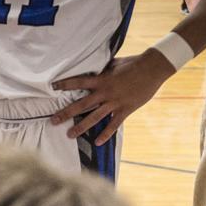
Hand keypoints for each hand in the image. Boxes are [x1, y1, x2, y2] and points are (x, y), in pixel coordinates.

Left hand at [51, 50, 175, 145]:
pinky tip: (97, 142)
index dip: (65, 84)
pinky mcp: (125, 110)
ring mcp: (115, 102)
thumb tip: (93, 68)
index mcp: (101, 80)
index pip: (79, 82)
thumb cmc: (134, 63)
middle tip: (53, 121)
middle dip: (66, 113)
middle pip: (81, 104)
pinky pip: (113, 125)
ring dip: (81, 127)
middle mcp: (105, 92)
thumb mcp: (114, 64)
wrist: (153, 68)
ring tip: (69, 135)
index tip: (52, 87)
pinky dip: (105, 134)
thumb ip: (102, 70)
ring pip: (94, 117)